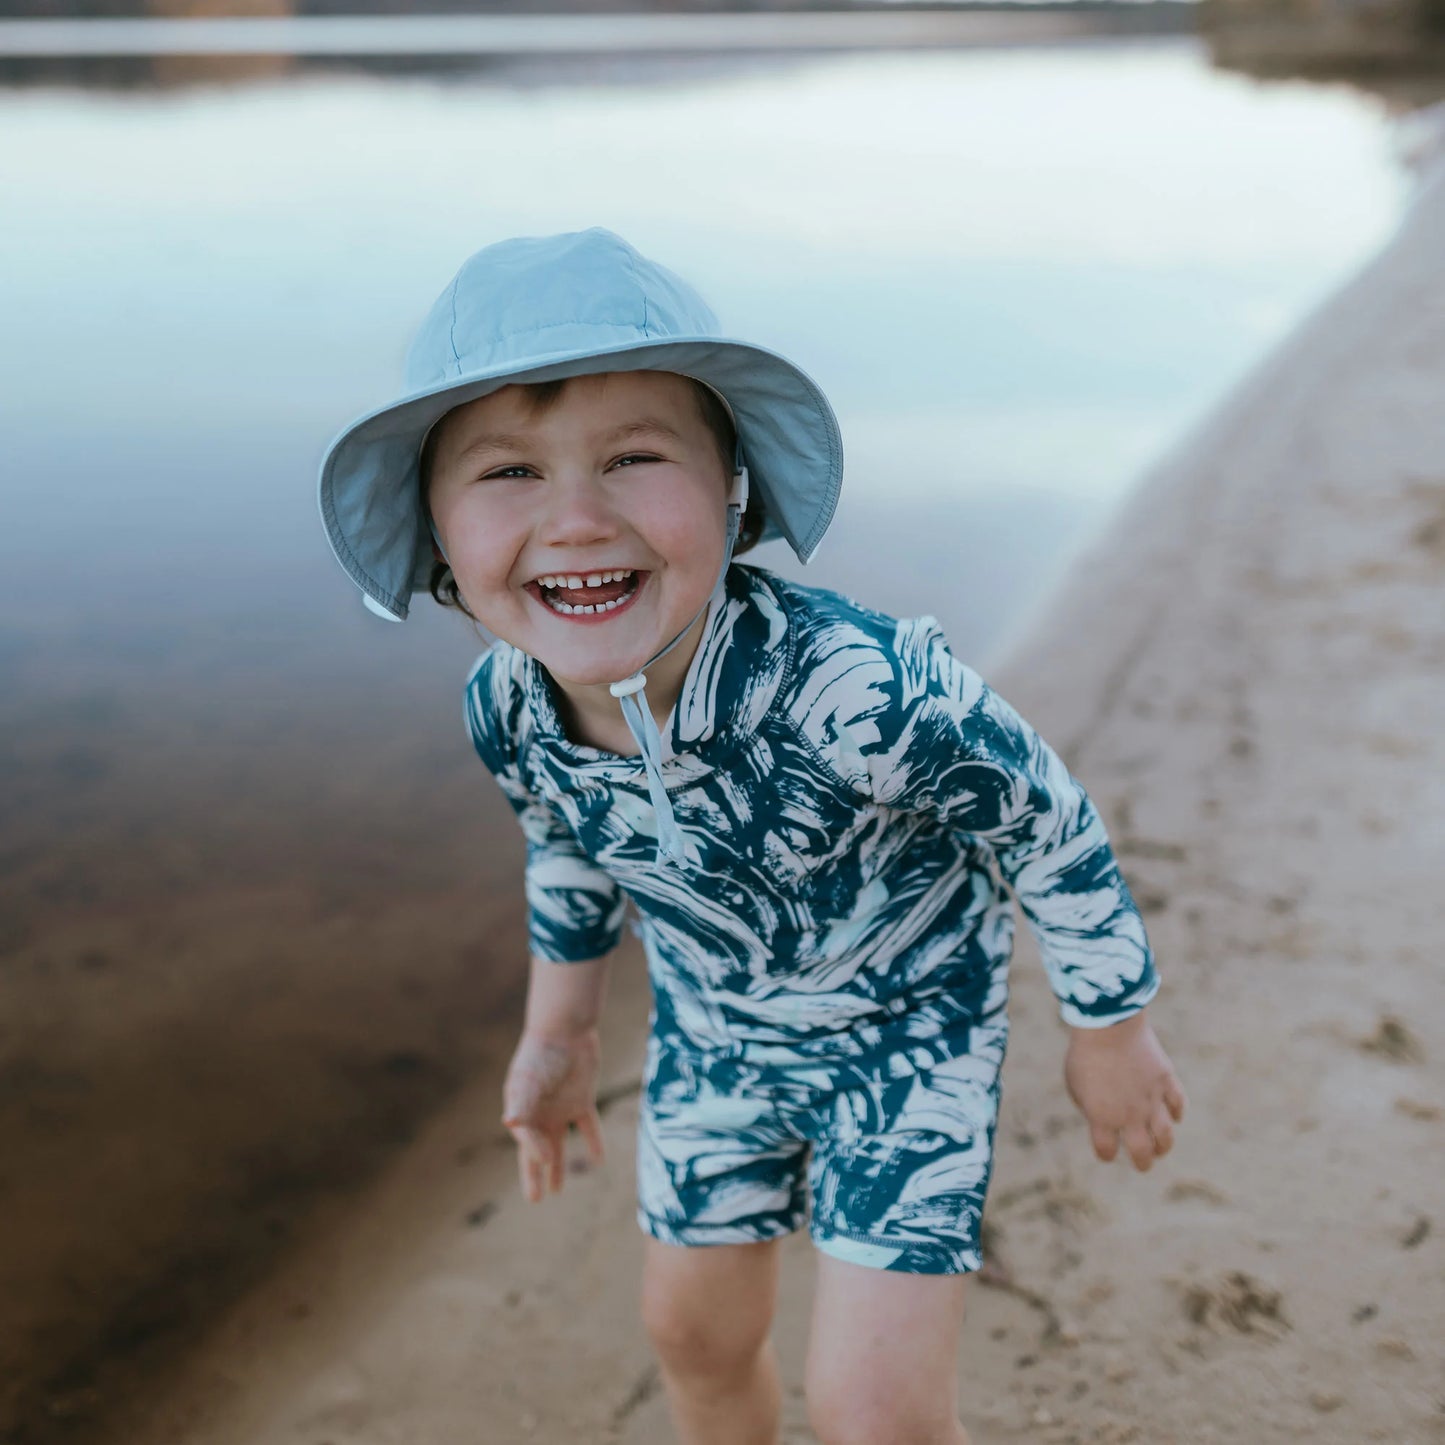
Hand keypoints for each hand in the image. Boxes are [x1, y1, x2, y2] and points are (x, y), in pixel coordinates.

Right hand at [501, 1028, 605, 1202]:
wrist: (566, 1029)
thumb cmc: (542, 1053)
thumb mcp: (530, 1080)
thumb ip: (523, 1103)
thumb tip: (510, 1124)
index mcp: (523, 1109)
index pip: (526, 1141)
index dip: (535, 1153)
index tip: (547, 1160)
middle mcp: (540, 1113)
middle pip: (536, 1150)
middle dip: (535, 1174)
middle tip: (535, 1199)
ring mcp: (561, 1108)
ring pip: (559, 1143)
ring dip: (559, 1165)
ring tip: (557, 1190)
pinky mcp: (582, 1100)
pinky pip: (588, 1125)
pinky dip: (594, 1142)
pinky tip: (599, 1160)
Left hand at [1064, 1011, 1185, 1170]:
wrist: (1109, 1026)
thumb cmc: (1085, 1053)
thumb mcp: (1075, 1084)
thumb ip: (1089, 1106)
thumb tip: (1102, 1118)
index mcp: (1103, 1119)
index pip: (1107, 1151)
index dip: (1106, 1153)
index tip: (1107, 1151)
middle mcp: (1130, 1116)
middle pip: (1143, 1153)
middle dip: (1143, 1162)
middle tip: (1143, 1162)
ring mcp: (1151, 1100)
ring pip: (1165, 1136)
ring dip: (1163, 1145)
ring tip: (1160, 1147)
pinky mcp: (1166, 1082)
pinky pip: (1178, 1106)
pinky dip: (1177, 1113)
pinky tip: (1172, 1115)